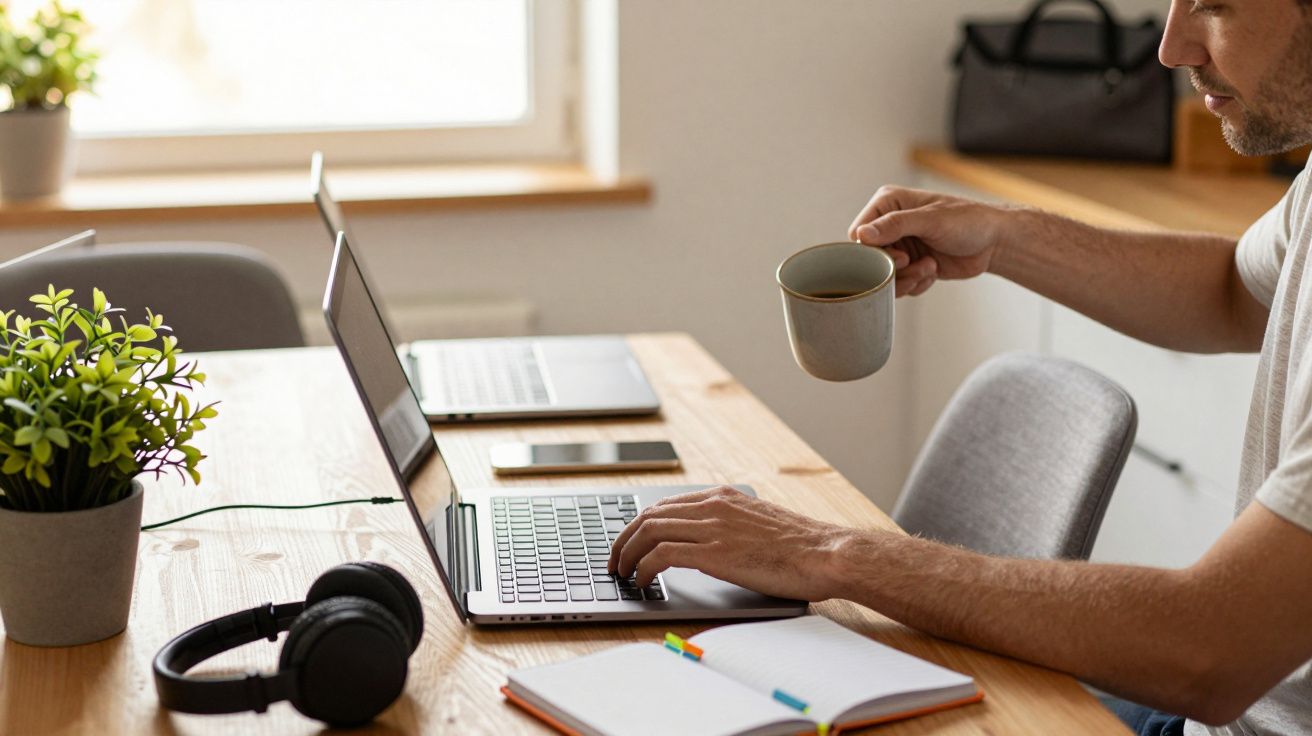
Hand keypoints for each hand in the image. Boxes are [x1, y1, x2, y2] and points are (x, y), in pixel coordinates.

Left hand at [606, 486, 850, 601]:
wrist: (826, 553)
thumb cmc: (804, 548)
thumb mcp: (761, 525)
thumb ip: (733, 526)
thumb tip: (714, 545)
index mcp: (724, 496)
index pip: (666, 504)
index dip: (640, 524)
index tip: (629, 540)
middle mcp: (713, 506)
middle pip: (649, 514)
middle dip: (624, 538)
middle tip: (615, 559)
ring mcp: (713, 527)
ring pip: (648, 531)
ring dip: (627, 553)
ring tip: (622, 573)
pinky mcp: (714, 552)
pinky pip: (662, 555)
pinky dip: (644, 567)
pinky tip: (643, 581)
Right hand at [846, 186, 1015, 296]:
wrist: (993, 242)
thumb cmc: (968, 221)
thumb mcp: (931, 220)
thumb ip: (895, 225)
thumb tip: (861, 235)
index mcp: (888, 204)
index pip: (858, 233)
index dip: (873, 251)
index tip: (900, 254)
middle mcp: (889, 225)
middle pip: (869, 259)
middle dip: (894, 268)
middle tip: (916, 263)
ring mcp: (899, 245)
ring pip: (883, 275)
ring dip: (907, 278)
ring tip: (929, 268)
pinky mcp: (910, 265)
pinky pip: (899, 284)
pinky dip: (915, 283)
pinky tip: (932, 271)